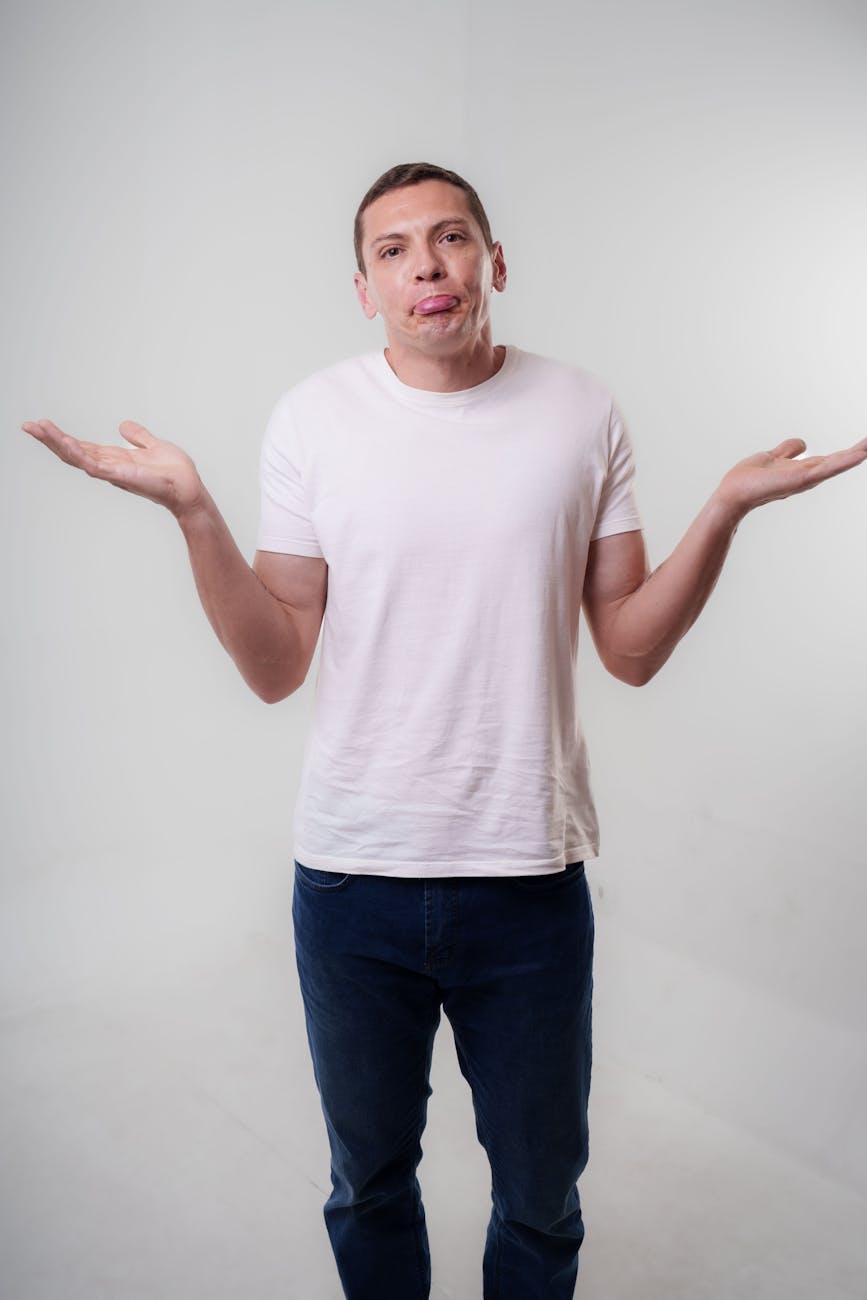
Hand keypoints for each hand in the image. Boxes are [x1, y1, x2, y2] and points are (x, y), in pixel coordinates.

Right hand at [21, 418, 205, 518]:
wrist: (189, 488)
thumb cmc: (175, 472)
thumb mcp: (153, 445)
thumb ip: (138, 436)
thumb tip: (123, 425)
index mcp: (114, 459)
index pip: (82, 446)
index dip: (62, 437)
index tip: (42, 425)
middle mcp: (109, 467)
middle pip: (72, 452)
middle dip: (49, 440)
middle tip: (27, 425)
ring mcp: (113, 473)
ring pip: (78, 457)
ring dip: (57, 443)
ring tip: (38, 429)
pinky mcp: (121, 476)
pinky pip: (95, 466)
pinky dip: (79, 455)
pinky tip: (65, 443)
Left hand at [715, 436, 866, 519]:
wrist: (734, 492)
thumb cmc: (749, 479)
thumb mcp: (774, 456)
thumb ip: (788, 450)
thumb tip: (803, 443)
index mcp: (804, 470)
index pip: (833, 458)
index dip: (850, 451)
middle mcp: (809, 476)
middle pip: (840, 461)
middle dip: (860, 451)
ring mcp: (806, 478)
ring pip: (838, 464)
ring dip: (858, 454)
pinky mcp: (801, 479)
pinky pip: (826, 468)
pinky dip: (844, 461)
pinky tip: (861, 453)